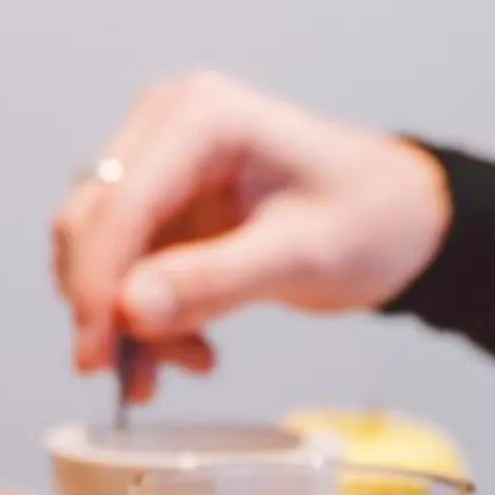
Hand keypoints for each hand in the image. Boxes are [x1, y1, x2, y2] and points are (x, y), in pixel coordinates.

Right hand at [51, 73, 452, 402]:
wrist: (401, 217)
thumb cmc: (370, 219)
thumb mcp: (303, 256)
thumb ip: (214, 280)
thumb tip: (128, 310)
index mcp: (202, 117)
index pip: (120, 202)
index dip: (97, 282)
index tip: (97, 357)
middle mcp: (167, 124)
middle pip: (93, 221)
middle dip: (108, 304)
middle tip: (136, 377)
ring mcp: (160, 159)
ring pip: (98, 248)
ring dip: (126, 317)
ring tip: (189, 362)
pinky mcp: (162, 199)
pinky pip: (123, 264)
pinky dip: (142, 315)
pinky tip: (186, 350)